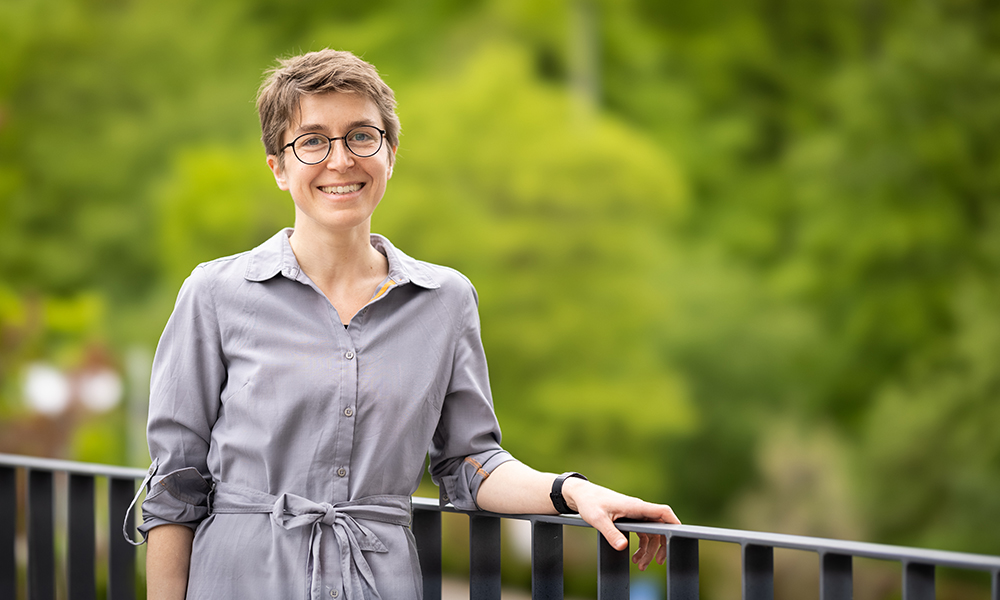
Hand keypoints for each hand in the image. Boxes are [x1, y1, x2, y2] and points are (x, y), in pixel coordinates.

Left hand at [561, 478, 679, 570]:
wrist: (581, 495)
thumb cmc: (590, 503)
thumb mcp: (598, 519)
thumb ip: (611, 533)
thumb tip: (623, 547)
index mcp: (635, 506)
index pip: (662, 512)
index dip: (674, 522)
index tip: (680, 535)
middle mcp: (638, 509)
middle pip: (659, 527)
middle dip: (660, 546)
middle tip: (657, 562)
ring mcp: (635, 514)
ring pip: (651, 533)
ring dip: (648, 550)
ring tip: (641, 565)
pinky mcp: (630, 518)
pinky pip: (642, 533)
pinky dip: (641, 546)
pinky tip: (635, 557)